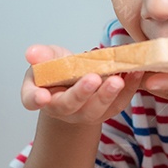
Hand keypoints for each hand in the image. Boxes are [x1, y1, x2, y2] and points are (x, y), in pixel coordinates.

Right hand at [21, 44, 142, 124]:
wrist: (76, 82)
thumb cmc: (58, 69)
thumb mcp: (47, 58)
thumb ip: (41, 56)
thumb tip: (32, 54)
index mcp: (40, 96)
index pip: (32, 100)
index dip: (36, 98)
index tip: (42, 96)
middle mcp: (61, 110)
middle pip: (71, 105)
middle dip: (82, 92)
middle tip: (93, 78)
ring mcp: (84, 113)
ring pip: (96, 109)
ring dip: (108, 94)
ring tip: (118, 79)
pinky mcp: (106, 111)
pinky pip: (117, 104)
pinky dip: (128, 89)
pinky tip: (135, 73)